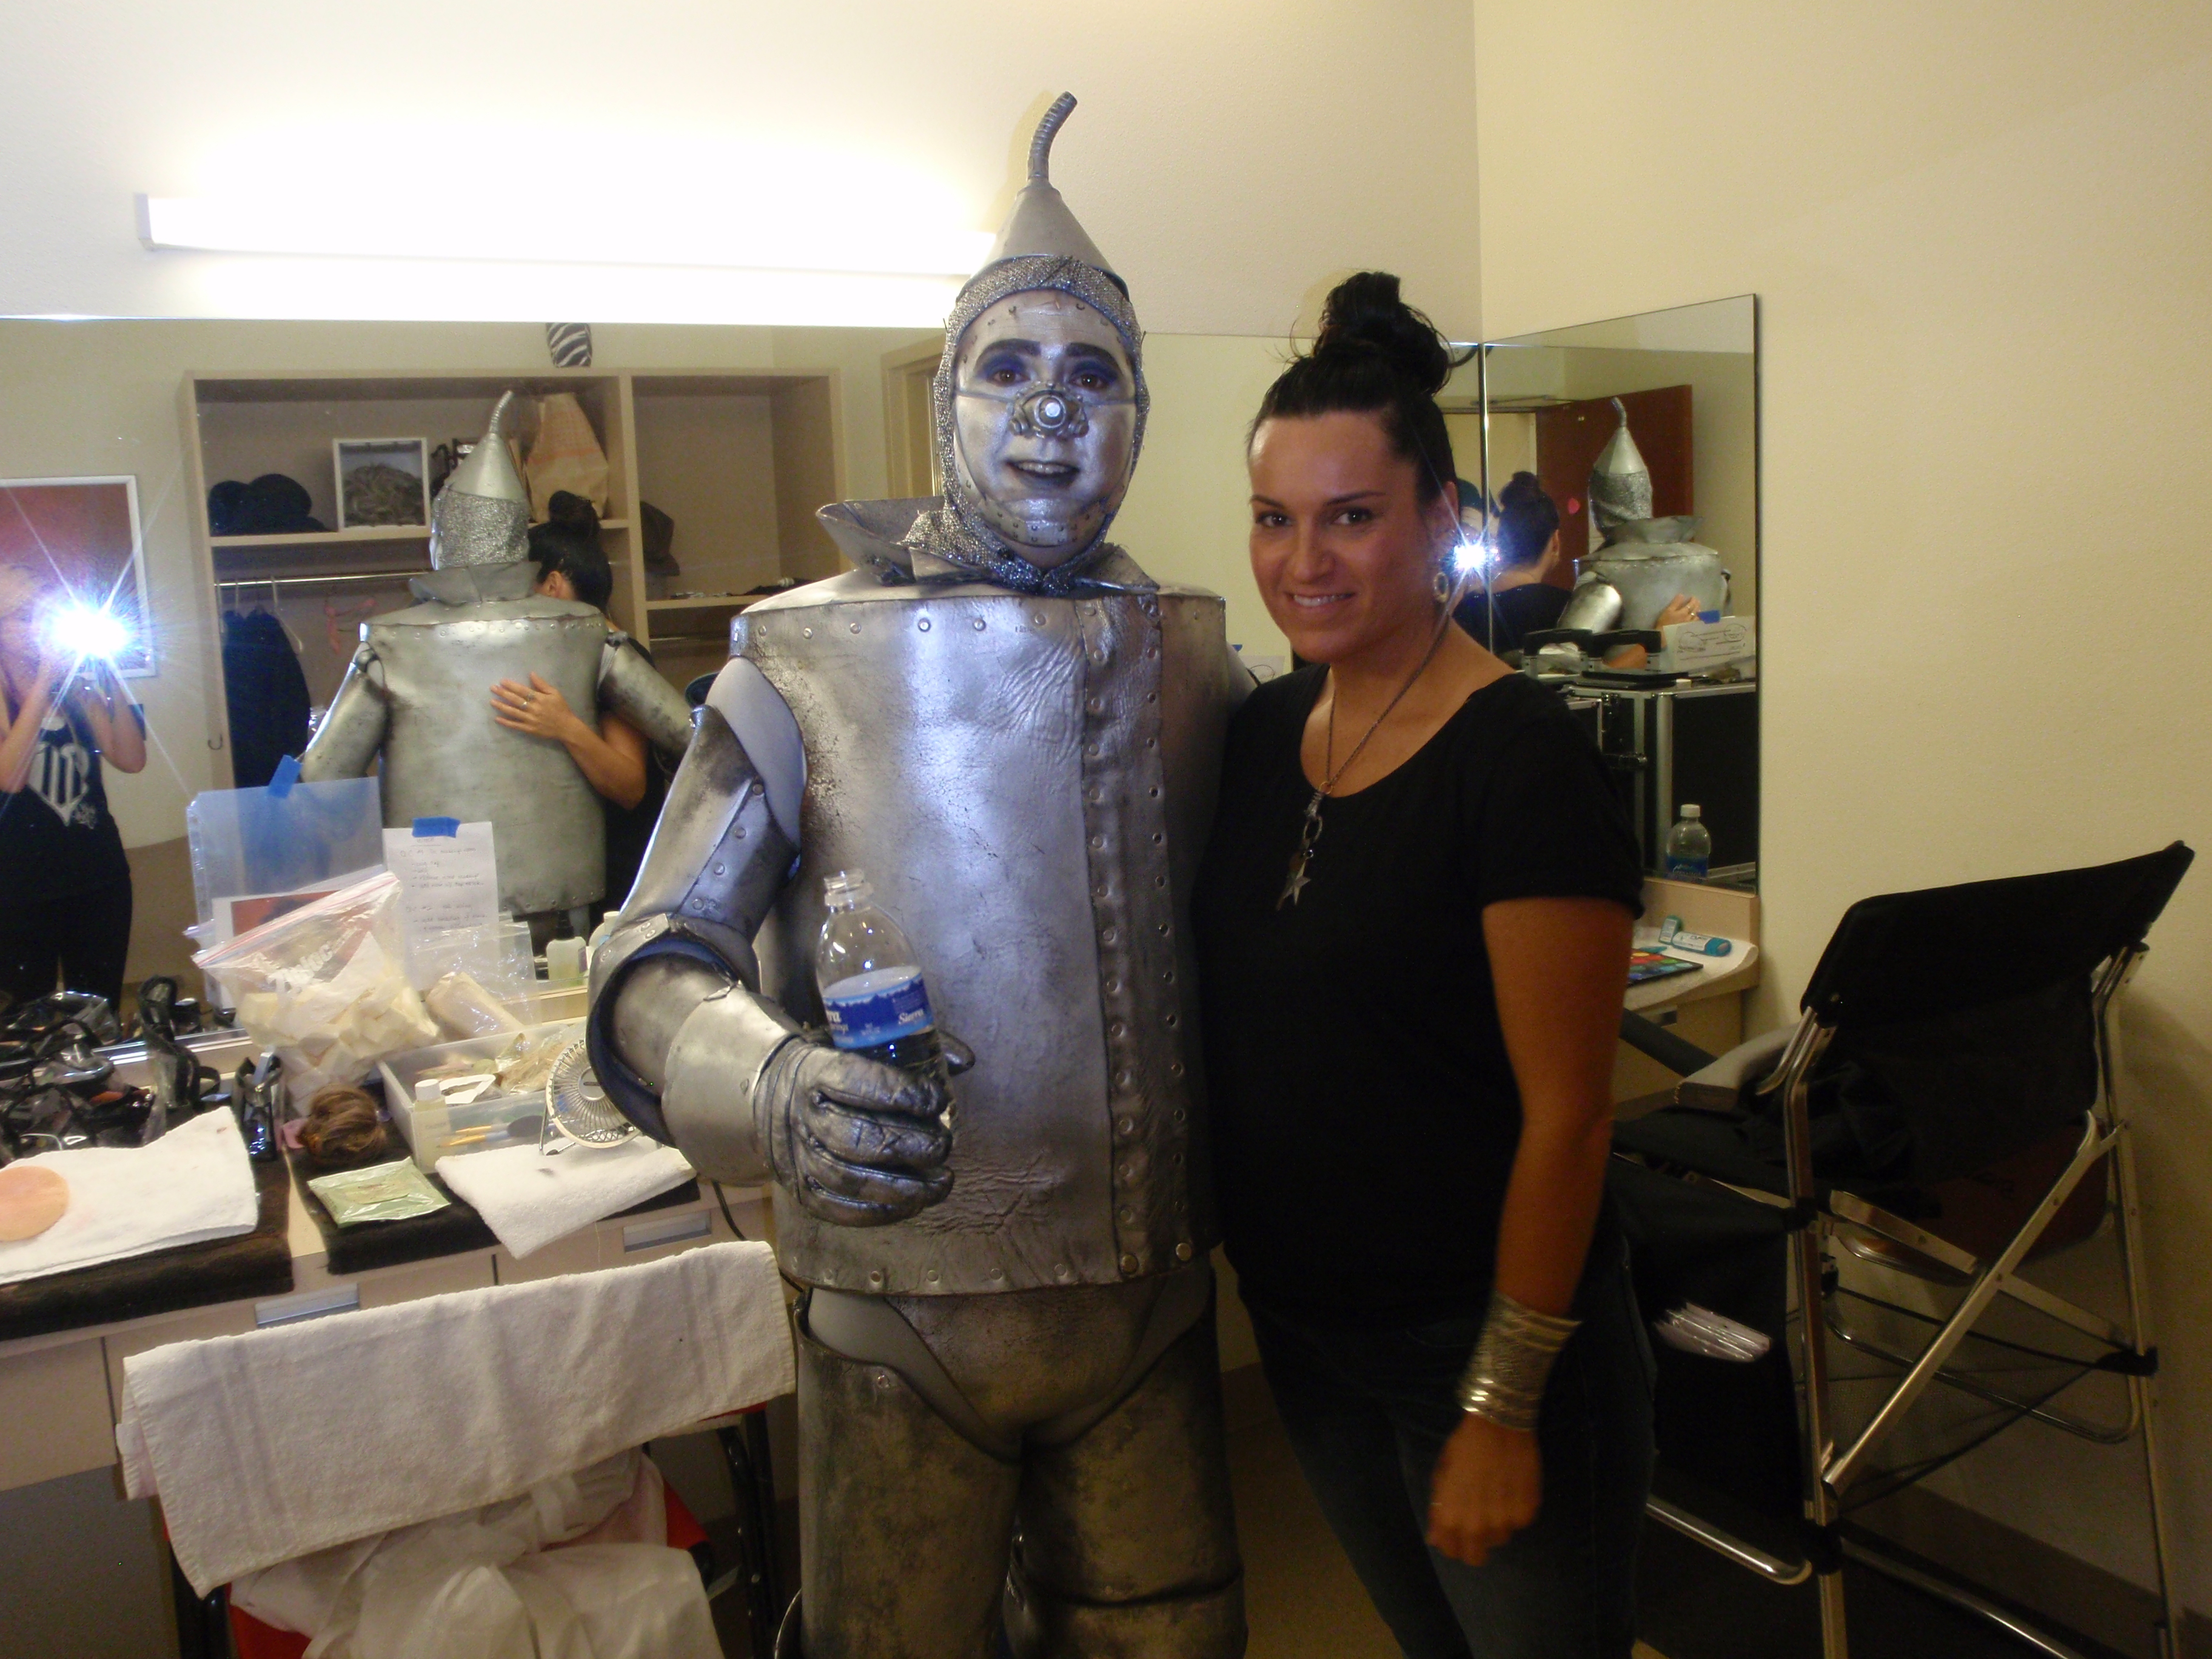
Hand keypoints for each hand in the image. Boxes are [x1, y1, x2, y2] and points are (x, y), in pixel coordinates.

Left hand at [490, 673, 585, 741]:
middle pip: (515, 700)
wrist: (566, 727)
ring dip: (501, 706)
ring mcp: (530, 720)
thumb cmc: (561, 708)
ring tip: (492, 701)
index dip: (511, 686)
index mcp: (539, 699)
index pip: (522, 690)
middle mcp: (533, 709)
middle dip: (503, 693)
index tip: (502, 681)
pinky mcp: (529, 729)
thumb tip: (531, 673)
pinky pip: (515, 725)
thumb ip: (542, 684)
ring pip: (513, 712)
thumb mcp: (555, 693)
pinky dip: (506, 722)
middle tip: (493, 688)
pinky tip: (497, 718)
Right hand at [759, 1039, 954, 1226]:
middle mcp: (802, 1118)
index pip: (856, 1081)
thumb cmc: (829, 1068)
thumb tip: (964, 1060)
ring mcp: (799, 1158)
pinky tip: (913, 1205)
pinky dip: (879, 1212)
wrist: (765, 1098)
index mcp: (814, 1072)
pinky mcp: (800, 1191)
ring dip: (904, 1187)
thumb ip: (910, 1046)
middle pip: (857, 1138)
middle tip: (945, 1145)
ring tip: (942, 1183)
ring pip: (851, 1180)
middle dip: (910, 1145)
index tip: (937, 1100)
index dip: (901, 1093)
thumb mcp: (853, 1043)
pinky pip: (839, 1210)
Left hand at [1427, 1413, 1541, 1566]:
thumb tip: (1435, 1539)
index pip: (1452, 1552)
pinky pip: (1519, 1522)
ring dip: (1496, 1525)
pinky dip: (1515, 1511)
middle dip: (1475, 1544)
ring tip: (1495, 1497)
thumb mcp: (1442, 1475)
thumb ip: (1438, 1511)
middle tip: (1478, 1521)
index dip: (1454, 1542)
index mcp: (1450, 1518)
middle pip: (1477, 1557)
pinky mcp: (1527, 1513)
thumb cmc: (1464, 1447)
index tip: (1458, 1530)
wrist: (1498, 1425)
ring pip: (1500, 1538)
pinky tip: (1511, 1488)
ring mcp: (1504, 1522)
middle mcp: (1477, 1527)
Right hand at [1655, 593, 1701, 627]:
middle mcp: (1688, 618)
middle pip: (1694, 610)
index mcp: (1683, 612)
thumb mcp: (1668, 611)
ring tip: (1699, 609)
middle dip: (1697, 605)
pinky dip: (1698, 620)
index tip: (1693, 597)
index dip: (1692, 600)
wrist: (1665, 636)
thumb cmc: (1664, 622)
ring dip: (1698, 612)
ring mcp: (1689, 624)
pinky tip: (1698, 619)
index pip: (1690, 604)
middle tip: (1698, 601)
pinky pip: (1696, 624)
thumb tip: (1682, 595)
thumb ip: (1675, 603)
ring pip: (1696, 617)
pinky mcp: (1689, 630)